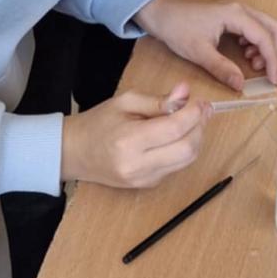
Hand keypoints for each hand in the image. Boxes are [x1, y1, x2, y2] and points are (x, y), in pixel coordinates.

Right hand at [60, 83, 207, 187]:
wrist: (75, 153)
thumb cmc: (98, 123)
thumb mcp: (125, 102)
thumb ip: (158, 100)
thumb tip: (186, 92)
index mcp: (130, 141)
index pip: (175, 129)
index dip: (194, 113)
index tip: (200, 101)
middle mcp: (139, 165)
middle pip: (188, 149)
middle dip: (200, 127)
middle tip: (201, 110)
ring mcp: (144, 179)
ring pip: (187, 160)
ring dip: (196, 139)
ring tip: (192, 121)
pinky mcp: (148, 185)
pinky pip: (176, 167)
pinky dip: (183, 150)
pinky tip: (176, 137)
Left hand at [134, 0, 276, 91]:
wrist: (161, 14)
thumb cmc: (178, 28)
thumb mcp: (200, 53)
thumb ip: (222, 69)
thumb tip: (241, 85)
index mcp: (236, 14)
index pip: (265, 38)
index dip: (272, 61)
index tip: (272, 80)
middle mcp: (240, 8)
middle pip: (272, 28)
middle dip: (273, 51)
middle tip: (264, 72)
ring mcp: (237, 10)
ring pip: (264, 27)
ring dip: (264, 47)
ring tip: (250, 64)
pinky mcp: (231, 14)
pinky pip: (253, 27)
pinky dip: (255, 42)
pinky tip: (243, 54)